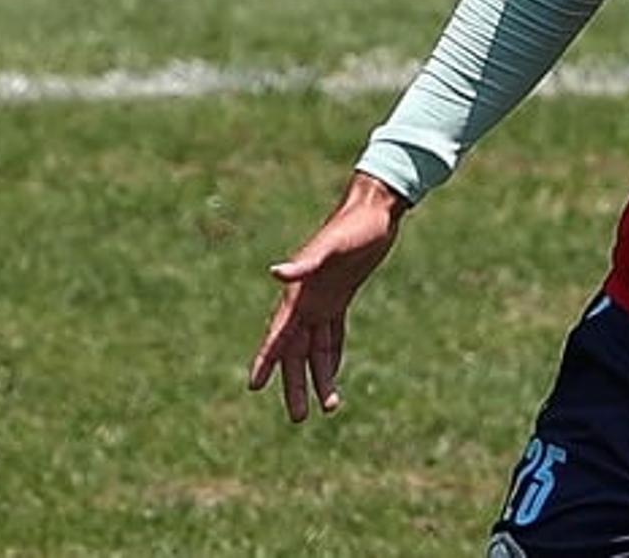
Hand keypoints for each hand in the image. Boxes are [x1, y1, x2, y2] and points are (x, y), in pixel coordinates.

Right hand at [248, 173, 404, 421]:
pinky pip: (333, 335)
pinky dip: (332, 356)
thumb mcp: (332, 245)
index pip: (278, 336)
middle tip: (298, 418)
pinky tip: (334, 376)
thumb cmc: (353, 227)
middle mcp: (307, 301)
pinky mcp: (341, 297)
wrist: (375, 210)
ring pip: (316, 349)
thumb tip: (277, 272)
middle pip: (296, 352)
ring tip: (328, 408)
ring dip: (319, 377)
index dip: (266, 360)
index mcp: (300, 294)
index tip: (253, 386)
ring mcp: (324, 300)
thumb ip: (306, 261)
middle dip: (294, 384)